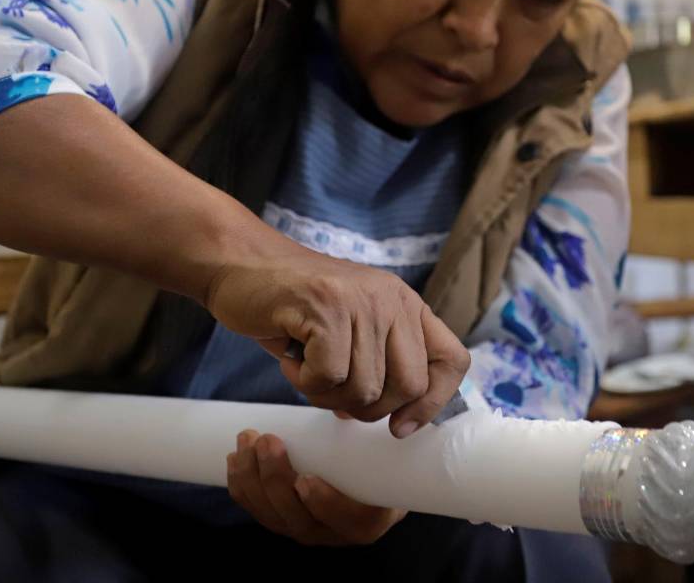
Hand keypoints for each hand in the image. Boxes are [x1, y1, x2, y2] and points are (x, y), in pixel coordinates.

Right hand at [205, 244, 469, 436]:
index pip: (452, 360)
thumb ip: (380, 366)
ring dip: (327, 395)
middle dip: (368, 408)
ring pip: (365, 389)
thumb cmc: (294, 309)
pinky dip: (304, 382)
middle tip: (333, 389)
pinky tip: (292, 358)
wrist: (241, 266)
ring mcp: (361, 301)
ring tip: (306, 365)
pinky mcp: (327, 307)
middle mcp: (393, 299)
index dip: (432, 403)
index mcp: (407, 305)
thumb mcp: (352, 331)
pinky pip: (329, 377)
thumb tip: (400, 422)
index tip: (399, 427)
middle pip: (409, 386)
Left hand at [228, 430, 406, 545]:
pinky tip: (235, 460)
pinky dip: (242, 488)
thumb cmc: (383, 460)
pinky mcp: (284, 521)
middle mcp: (333, 534)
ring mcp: (306, 529)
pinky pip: (258, 511)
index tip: (306, 479)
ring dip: (252, 479)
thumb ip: (373, 429)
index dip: (323, 504)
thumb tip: (342, 410)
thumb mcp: (386, 449)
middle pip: (297, 518)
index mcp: (367, 522)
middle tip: (268, 441)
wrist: (373, 478)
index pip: (346, 521)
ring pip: (272, 515)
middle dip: (275, 479)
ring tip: (247, 440)